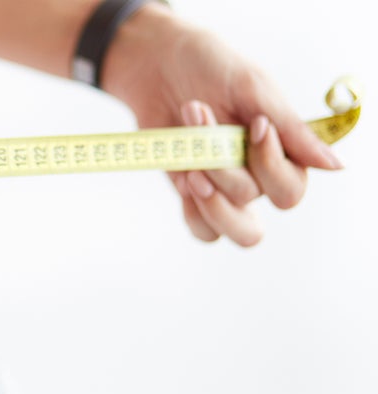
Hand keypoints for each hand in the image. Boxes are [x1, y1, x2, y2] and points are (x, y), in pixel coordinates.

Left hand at [101, 2, 342, 245]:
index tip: (254, 123)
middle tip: (208, 143)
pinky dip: (191, 206)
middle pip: (253, 221)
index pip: (289, 190)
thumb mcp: (254, 88)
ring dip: (205, 190)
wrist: (159, 64)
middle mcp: (255, 177)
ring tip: (190, 155)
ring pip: (225, 224)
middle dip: (226, 181)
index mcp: (281, 153)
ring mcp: (222, 187)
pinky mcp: (191, 191)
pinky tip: (183, 173)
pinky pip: (199, 226)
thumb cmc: (212, 68)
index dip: (269, 164)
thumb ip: (291, 129)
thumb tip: (335, 166)